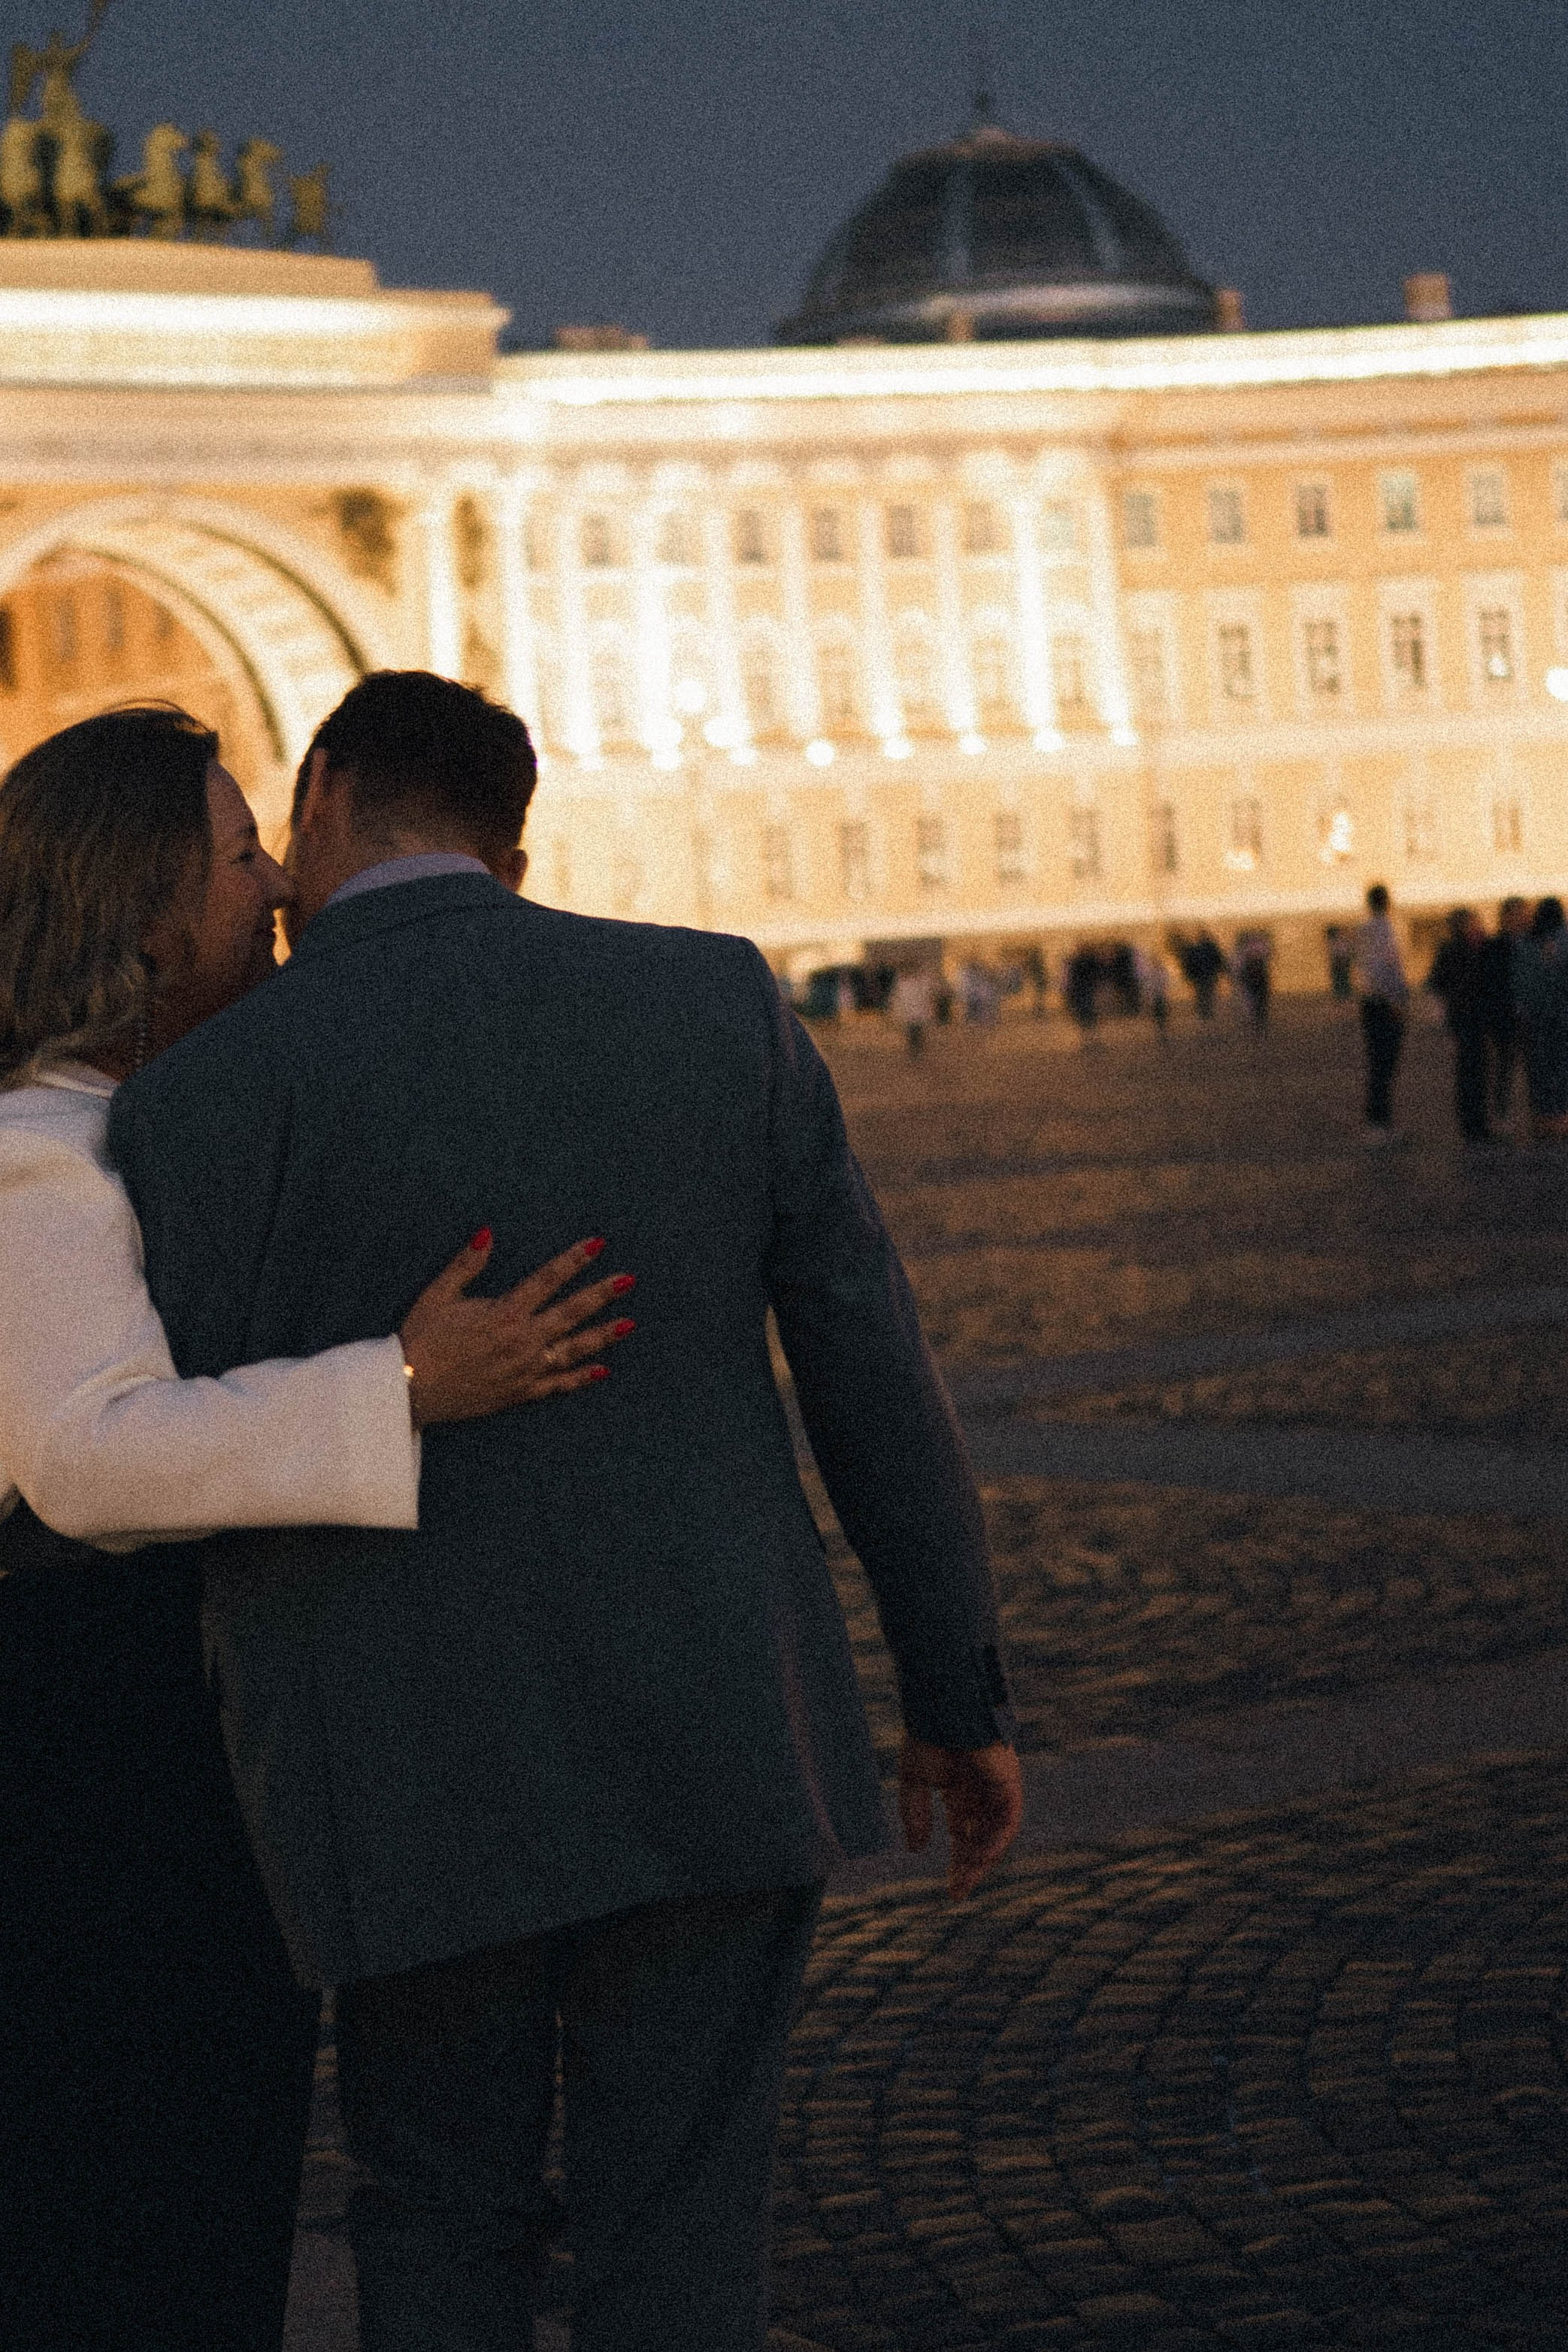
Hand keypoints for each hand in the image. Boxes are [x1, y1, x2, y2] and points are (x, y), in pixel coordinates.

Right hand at [399, 1233, 633, 1427]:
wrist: (409, 1390)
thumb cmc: (421, 1340)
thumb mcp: (438, 1294)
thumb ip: (467, 1264)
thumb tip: (487, 1232)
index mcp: (505, 1312)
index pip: (548, 1278)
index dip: (575, 1259)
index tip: (598, 1243)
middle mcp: (522, 1340)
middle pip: (572, 1312)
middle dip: (602, 1294)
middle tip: (629, 1280)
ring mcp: (525, 1369)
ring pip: (573, 1349)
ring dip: (602, 1336)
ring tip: (629, 1324)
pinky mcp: (519, 1393)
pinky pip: (558, 1385)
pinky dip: (581, 1378)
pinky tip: (602, 1371)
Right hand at [898, 1733, 1023, 1902]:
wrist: (942, 1708)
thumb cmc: (927, 1736)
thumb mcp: (914, 1780)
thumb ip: (915, 1813)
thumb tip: (915, 1849)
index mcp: (959, 1791)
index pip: (963, 1836)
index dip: (958, 1863)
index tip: (952, 1892)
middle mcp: (981, 1793)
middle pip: (981, 1840)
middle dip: (970, 1868)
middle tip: (957, 1894)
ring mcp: (996, 1788)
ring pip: (996, 1833)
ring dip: (983, 1857)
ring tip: (967, 1876)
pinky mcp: (1008, 1781)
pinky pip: (1009, 1818)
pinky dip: (998, 1837)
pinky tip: (984, 1855)